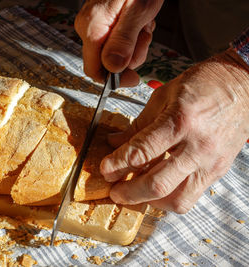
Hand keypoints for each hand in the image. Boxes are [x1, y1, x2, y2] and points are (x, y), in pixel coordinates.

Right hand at [74, 0, 162, 83]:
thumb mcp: (139, 11)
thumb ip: (124, 40)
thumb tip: (113, 68)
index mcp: (92, 27)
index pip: (94, 69)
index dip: (114, 79)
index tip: (134, 79)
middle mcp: (88, 28)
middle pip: (106, 63)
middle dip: (130, 56)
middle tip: (144, 35)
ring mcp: (94, 27)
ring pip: (114, 54)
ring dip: (135, 45)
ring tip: (143, 24)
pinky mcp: (102, 25)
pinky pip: (117, 43)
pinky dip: (133, 37)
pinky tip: (140, 22)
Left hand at [100, 49, 248, 212]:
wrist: (243, 86)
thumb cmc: (203, 85)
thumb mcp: (163, 96)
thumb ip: (137, 125)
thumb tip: (114, 142)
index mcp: (181, 120)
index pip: (142, 151)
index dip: (118, 164)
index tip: (104, 170)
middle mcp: (197, 145)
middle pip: (158, 183)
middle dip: (129, 193)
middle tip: (114, 191)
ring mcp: (210, 162)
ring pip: (177, 199)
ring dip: (150, 201)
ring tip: (134, 193)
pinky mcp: (217, 171)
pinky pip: (191, 196)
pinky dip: (169, 198)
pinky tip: (156, 190)